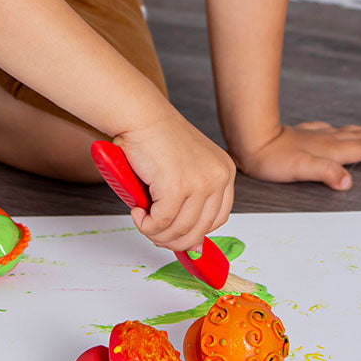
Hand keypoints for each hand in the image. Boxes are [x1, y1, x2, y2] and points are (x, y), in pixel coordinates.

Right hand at [114, 114, 236, 254]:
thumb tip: (193, 245)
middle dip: (175, 240)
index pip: (218, 217)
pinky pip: (161, 222)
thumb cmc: (155, 138)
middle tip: (154, 233)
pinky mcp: (177, 187)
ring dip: (157, 233)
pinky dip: (146, 225)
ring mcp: (200, 183)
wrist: (140, 115)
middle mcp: (218, 177)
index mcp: (224, 171)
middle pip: (201, 229)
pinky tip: (137, 212)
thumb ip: (191, 203)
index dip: (196, 232)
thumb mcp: (184, 170)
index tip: (177, 235)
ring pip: (180, 230)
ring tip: (142, 220)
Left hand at [234, 121, 360, 189]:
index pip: (359, 147)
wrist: (250, 140)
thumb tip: (348, 181)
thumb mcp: (303, 169)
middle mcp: (324, 139)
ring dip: (357, 135)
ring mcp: (312, 135)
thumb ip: (327, 173)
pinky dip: (334, 131)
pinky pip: (323, 129)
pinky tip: (329, 129)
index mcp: (329, 150)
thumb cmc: (274, 158)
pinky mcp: (299, 133)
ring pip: (341, 133)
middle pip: (355, 138)